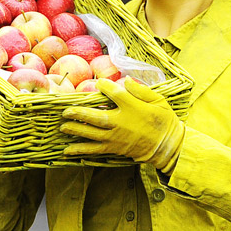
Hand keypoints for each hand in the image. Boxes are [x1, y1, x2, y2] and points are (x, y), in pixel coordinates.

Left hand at [60, 76, 184, 173]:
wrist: (168, 146)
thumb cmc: (163, 120)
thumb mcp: (158, 100)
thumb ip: (141, 90)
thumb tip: (126, 79)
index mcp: (132, 108)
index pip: (114, 94)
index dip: (104, 87)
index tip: (98, 82)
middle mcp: (121, 122)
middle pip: (96, 116)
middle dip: (79, 113)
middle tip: (65, 111)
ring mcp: (116, 137)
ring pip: (92, 133)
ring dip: (76, 129)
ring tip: (63, 127)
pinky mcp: (114, 148)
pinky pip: (95, 150)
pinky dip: (80, 150)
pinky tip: (67, 150)